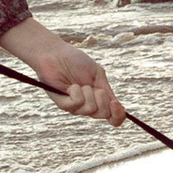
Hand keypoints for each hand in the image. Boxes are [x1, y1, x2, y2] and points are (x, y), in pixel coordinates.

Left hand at [0, 18, 125, 124]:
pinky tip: (70, 85)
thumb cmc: (75, 62)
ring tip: (78, 83)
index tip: (116, 104)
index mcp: (99, 100)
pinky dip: (76, 91)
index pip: (112, 118)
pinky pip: (77, 103)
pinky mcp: (63, 105)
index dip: (118, 116)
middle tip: (92, 85)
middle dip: (102, 98)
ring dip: (88, 92)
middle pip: (104, 114)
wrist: (55, 54)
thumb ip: (107, 91)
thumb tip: (117, 106)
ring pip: (90, 109)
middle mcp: (88, 107)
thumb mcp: (97, 75)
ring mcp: (75, 107)